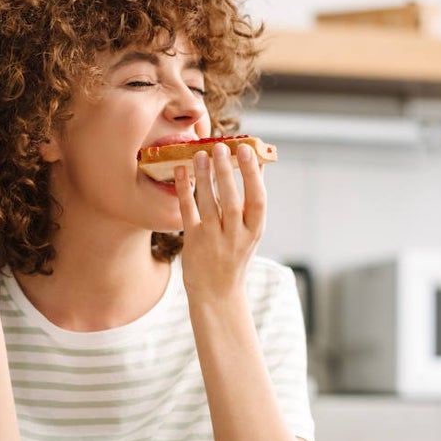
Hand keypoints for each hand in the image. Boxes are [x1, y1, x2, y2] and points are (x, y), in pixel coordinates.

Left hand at [174, 141, 265, 299]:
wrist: (217, 293)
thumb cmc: (235, 253)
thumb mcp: (251, 229)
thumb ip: (254, 198)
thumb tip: (260, 161)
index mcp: (255, 231)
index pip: (258, 200)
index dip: (253, 175)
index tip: (247, 150)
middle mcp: (236, 237)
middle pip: (231, 201)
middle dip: (226, 173)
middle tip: (220, 147)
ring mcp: (214, 240)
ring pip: (209, 205)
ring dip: (204, 178)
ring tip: (200, 154)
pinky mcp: (193, 242)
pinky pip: (188, 212)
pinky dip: (184, 191)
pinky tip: (180, 171)